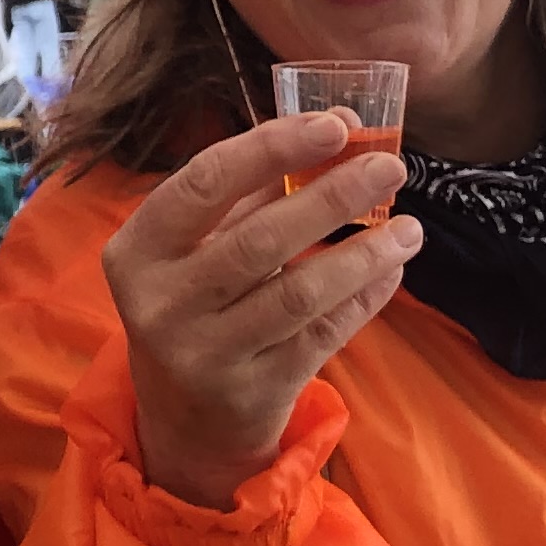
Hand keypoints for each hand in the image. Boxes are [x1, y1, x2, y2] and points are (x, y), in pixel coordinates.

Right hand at [100, 112, 419, 509]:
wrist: (183, 420)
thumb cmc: (195, 307)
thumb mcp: (196, 251)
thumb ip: (256, 192)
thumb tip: (338, 127)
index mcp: (136, 252)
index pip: (203, 184)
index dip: (271, 148)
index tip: (334, 125)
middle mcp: (160, 304)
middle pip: (258, 240)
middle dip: (332, 197)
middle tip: (390, 168)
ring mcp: (204, 353)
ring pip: (298, 294)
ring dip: (363, 254)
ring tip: (409, 228)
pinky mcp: (251, 392)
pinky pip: (322, 336)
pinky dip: (364, 298)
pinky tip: (392, 270)